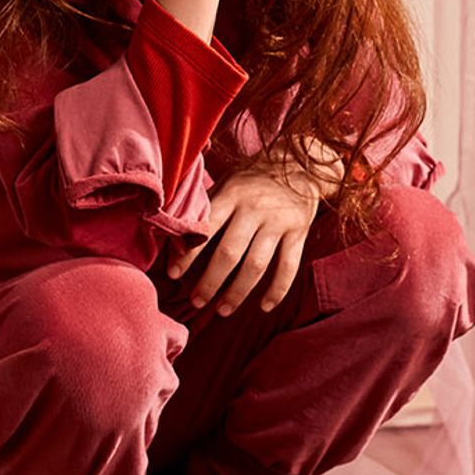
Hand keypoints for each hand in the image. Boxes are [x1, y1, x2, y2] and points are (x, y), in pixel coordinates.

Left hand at [174, 158, 337, 316]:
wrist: (301, 164)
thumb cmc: (254, 178)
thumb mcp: (229, 181)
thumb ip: (208, 206)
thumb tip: (175, 235)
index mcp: (232, 194)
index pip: (205, 229)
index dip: (187, 254)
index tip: (173, 275)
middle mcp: (255, 209)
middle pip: (229, 253)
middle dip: (210, 282)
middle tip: (196, 301)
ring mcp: (278, 221)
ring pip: (256, 265)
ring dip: (238, 292)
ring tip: (222, 310)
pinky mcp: (299, 232)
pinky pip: (288, 267)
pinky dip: (277, 290)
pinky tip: (264, 307)